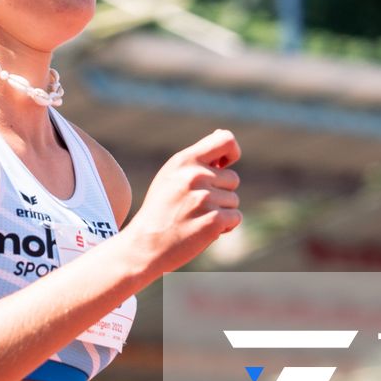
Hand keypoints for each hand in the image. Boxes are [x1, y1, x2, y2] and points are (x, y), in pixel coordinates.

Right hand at [121, 129, 241, 277]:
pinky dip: (225, 226)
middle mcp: (195, 176)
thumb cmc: (160, 210)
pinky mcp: (213, 221)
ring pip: (234, 201)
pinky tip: (204, 231)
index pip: (226, 140)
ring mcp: (204, 198)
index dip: (232, 152)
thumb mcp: (171, 175)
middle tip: (196, 207)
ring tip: (195, 219)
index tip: (224, 166)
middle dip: (221, 194)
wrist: (144, 245)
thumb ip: (196, 158)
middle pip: (233, 179)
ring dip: (221, 212)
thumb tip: (222, 135)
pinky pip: (236, 218)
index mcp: (184, 160)